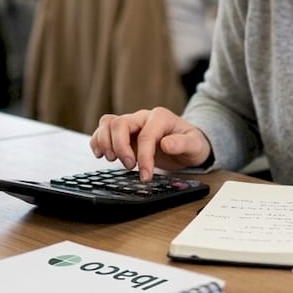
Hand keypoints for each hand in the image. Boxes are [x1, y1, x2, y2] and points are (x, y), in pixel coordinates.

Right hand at [90, 107, 212, 181]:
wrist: (187, 144)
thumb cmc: (191, 143)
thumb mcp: (195, 145)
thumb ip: (183, 144)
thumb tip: (166, 145)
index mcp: (161, 117)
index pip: (146, 135)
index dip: (144, 157)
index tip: (145, 176)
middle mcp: (143, 117)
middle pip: (120, 123)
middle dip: (121, 148)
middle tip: (129, 167)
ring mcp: (131, 123)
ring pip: (108, 123)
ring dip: (105, 143)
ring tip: (112, 159)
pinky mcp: (123, 132)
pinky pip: (103, 130)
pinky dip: (98, 141)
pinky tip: (101, 154)